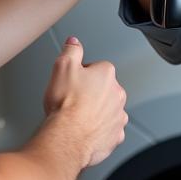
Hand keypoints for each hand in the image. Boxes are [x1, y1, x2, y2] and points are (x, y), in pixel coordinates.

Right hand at [43, 37, 127, 167]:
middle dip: (90, 93)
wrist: (67, 137)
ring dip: (96, 111)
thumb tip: (74, 42)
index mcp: (106, 74)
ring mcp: (118, 115)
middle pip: (103, 89)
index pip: (95, 67)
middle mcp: (117, 94)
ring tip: (78, 117)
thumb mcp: (62, 66)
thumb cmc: (66, 104)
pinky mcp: (115, 135)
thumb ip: (71, 50)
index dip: (80, 75)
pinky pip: (109, 130)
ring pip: (107, 109)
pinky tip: (86, 130)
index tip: (71, 82)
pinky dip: (100, 130)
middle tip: (73, 99)